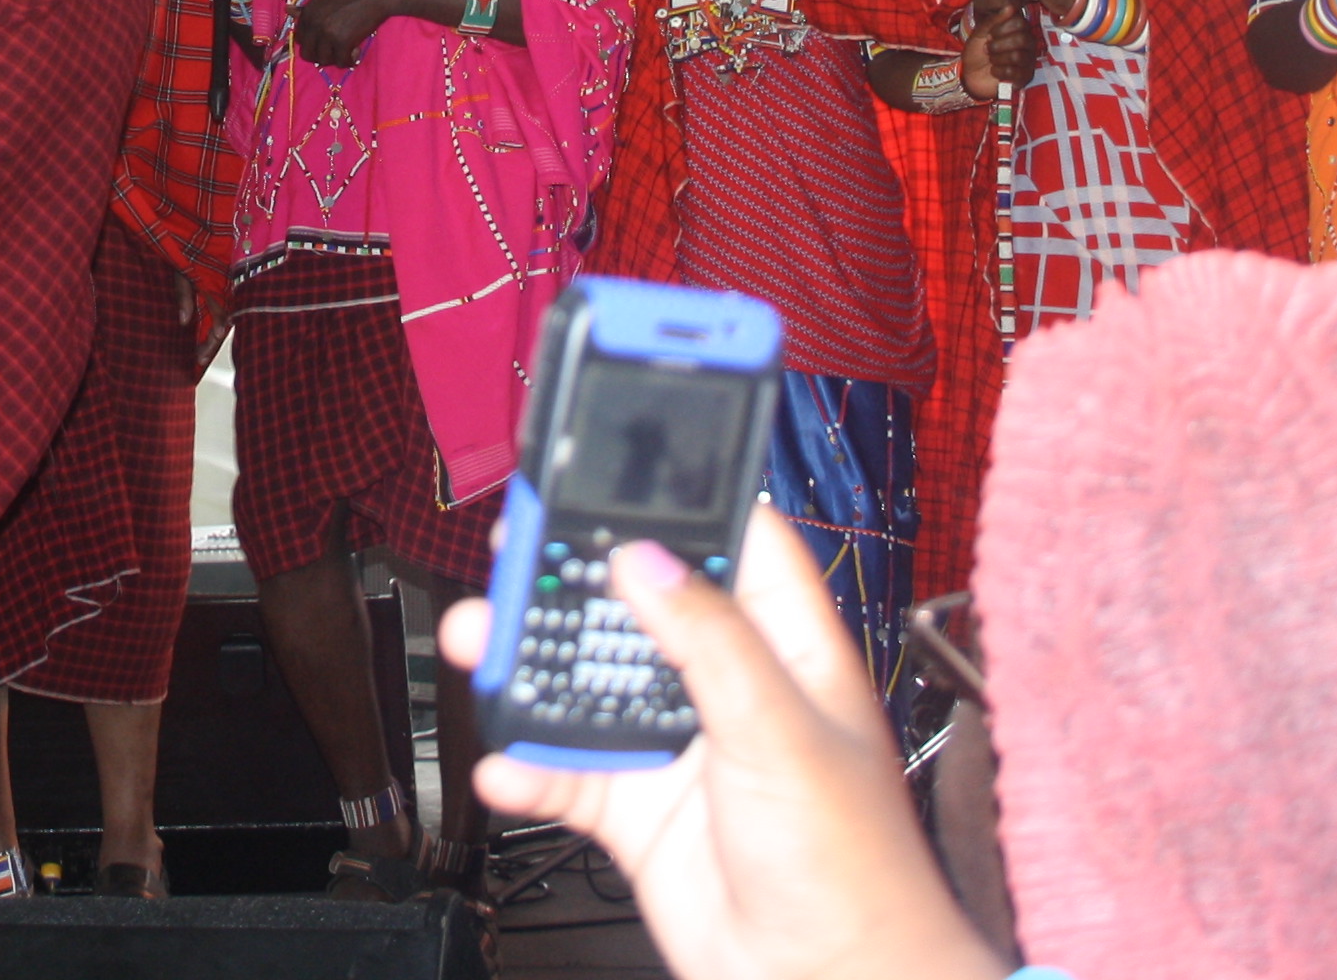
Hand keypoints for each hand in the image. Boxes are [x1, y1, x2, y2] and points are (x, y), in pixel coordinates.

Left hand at [293, 0, 408, 66]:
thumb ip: (307, 8)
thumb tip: (287, 10)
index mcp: (308, 12)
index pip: (300, 38)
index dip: (313, 42)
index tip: (326, 40)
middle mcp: (313, 24)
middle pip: (307, 53)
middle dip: (321, 54)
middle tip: (336, 48)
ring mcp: (327, 34)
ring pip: (323, 60)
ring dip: (335, 58)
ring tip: (348, 48)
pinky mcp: (343, 42)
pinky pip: (340, 62)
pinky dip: (349, 60)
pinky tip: (356, 50)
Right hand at [444, 507, 999, 979]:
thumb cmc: (855, 870)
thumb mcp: (780, 732)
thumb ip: (710, 641)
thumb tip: (648, 560)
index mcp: (786, 649)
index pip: (735, 542)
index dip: (681, 499)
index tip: (615, 466)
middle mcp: (728, 688)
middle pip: (636, 606)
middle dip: (571, 582)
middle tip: (512, 560)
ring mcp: (679, 749)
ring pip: (587, 684)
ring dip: (531, 670)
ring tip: (480, 648)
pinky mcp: (639, 811)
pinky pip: (565, 771)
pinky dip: (527, 766)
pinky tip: (505, 763)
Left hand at [963, 9, 1035, 100]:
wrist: (970, 75)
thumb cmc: (977, 52)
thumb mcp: (980, 33)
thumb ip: (994, 20)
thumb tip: (1011, 7)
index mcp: (1018, 29)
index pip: (1020, 23)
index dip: (1001, 28)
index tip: (989, 35)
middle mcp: (1028, 43)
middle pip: (1022, 39)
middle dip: (998, 45)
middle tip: (987, 49)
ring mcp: (1028, 60)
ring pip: (1018, 56)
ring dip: (997, 58)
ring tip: (991, 60)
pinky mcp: (1025, 77)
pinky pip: (1015, 72)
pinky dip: (999, 71)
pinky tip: (994, 71)